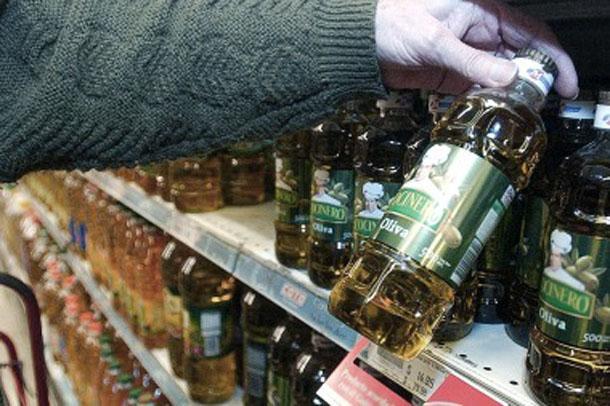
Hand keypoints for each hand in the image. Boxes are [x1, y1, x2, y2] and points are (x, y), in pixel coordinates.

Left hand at [376, 0, 577, 97]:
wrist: (361, 46)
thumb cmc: (392, 25)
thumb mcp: (435, 41)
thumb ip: (470, 61)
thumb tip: (508, 77)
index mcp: (482, 13)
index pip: (531, 33)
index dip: (553, 57)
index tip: (565, 82)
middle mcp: (479, 34)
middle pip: (520, 57)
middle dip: (535, 80)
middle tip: (543, 105)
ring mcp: (467, 56)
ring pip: (501, 75)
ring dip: (512, 94)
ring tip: (521, 113)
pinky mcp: (452, 76)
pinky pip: (479, 88)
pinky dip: (488, 100)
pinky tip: (494, 112)